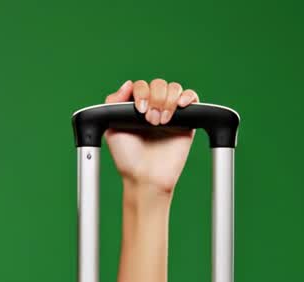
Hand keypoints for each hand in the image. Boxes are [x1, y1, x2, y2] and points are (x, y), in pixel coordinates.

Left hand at [103, 78, 199, 193]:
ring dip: (168, 100)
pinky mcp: (188, 119)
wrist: (146, 176)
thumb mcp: (111, 128)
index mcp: (136, 107)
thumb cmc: (127, 157)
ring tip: (162, 122)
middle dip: (155, 98)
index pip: (140, 85)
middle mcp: (153, 107)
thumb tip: (127, 83)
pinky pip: (192, 97)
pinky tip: (181, 106)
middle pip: (158, 84)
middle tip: (151, 121)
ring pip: (174, 88)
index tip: (139, 110)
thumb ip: (113, 104)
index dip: (141, 92)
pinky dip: (188, 96)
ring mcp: (170, 112)